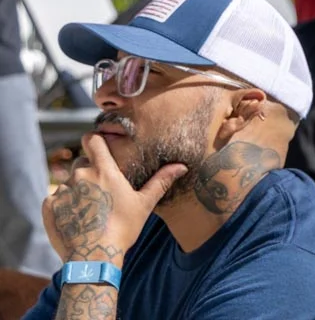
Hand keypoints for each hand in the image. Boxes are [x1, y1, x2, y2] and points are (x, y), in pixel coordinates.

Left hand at [43, 134, 187, 264]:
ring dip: (76, 191)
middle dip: (89, 173)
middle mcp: (80, 175)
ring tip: (88, 211)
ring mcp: (62, 190)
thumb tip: (181, 166)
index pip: (92, 139)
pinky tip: (76, 218)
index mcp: (103, 170)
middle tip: (101, 193)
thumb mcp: (144, 204)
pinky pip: (55, 198)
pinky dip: (63, 205)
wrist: (93, 257)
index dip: (95, 141)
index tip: (100, 147)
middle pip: (81, 163)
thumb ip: (160, 181)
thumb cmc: (122, 228)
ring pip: (68, 182)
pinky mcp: (49, 206)